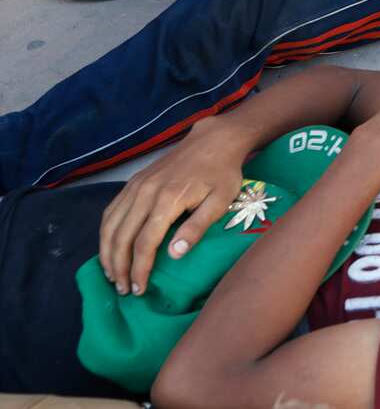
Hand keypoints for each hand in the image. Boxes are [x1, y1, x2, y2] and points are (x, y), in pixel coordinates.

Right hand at [98, 115, 246, 295]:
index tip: (139, 289)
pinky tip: (109, 248)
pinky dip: (106, 233)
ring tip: (112, 275)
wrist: (213, 140)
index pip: (145, 243)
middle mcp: (145, 193)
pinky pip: (111, 211)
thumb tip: (174, 255)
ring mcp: (135, 186)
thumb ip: (196, 228)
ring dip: (107, 253)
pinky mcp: (133, 182)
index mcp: (168, 200)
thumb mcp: (220, 201)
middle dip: (119, 267)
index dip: (139, 269)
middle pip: (121, 237)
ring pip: (110, 225)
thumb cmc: (222, 173)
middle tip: (122, 289)